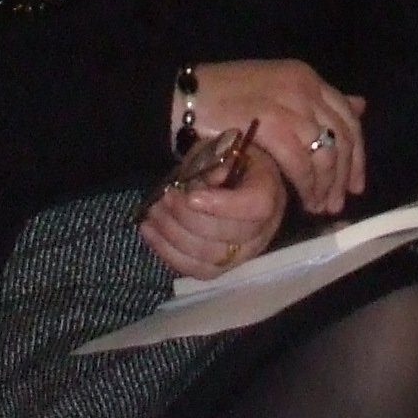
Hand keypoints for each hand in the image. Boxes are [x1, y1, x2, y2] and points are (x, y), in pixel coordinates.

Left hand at [138, 142, 289, 277]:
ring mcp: (243, 253)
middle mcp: (263, 229)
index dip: (222, 205)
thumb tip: (204, 181)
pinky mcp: (222, 267)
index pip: (256, 206)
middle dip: (187, 218)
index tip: (190, 196)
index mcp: (269, 191)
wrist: (235, 182)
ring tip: (153, 213)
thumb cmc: (228, 162)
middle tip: (164, 198)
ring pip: (208, 256)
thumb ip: (214, 159)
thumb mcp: (223, 149)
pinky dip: (167, 252)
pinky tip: (149, 231)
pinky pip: (195, 269)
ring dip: (173, 235)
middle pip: (227, 235)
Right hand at [191, 58, 365, 215]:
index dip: (357, 154)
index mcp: (307, 78)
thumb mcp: (277, 92)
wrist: (185, 96)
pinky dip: (307, 185)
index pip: (347, 117)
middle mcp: (304, 87)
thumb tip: (361, 106)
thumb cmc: (225, 97)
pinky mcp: (271, 123)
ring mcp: (289, 104)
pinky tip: (303, 200)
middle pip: (342, 136)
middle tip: (339, 202)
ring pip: (325, 153)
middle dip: (345, 175)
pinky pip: (301, 162)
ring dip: (326, 185)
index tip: (356, 184)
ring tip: (320, 207)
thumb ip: (314, 103)